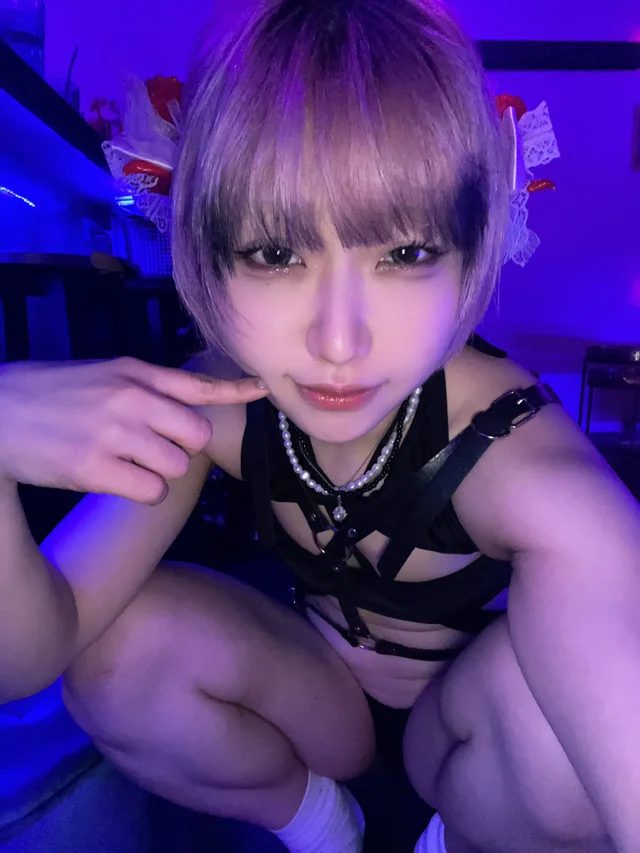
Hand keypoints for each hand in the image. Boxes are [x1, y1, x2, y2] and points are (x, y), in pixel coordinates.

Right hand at [0, 357, 266, 504]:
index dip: (235, 390)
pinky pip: (152, 492)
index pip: (197, 384)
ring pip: (176, 467)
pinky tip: (115, 479)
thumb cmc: (52, 394)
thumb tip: (191, 402)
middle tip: (151, 447)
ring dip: (159, 473)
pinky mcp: (95, 469)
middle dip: (181, 447)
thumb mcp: (102, 374)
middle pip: (196, 435)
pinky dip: (141, 492)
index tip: (263, 390)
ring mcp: (113, 434)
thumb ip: (148, 385)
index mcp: (132, 373)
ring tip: (126, 462)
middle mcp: (129, 399)